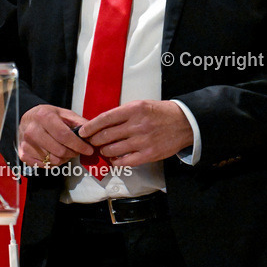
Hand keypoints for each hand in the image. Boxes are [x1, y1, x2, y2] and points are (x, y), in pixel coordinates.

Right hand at [18, 104, 93, 166]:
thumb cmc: (47, 116)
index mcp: (43, 117)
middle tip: (77, 150)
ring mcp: (26, 144)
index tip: (88, 149)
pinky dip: (53, 163)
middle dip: (73, 153)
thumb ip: (79, 122)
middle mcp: (32, 130)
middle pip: (59, 151)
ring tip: (65, 150)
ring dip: (64, 158)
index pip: (64, 136)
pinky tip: (54, 154)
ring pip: (53, 160)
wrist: (27, 120)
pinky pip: (45, 166)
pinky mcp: (23, 155)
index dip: (79, 145)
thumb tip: (92, 134)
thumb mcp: (63, 113)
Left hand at [79, 100, 193, 166]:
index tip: (83, 131)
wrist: (183, 122)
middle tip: (91, 142)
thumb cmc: (159, 113)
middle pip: (106, 135)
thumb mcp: (140, 105)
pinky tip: (114, 159)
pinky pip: (126, 161)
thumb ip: (122, 114)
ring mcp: (143, 141)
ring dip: (104, 151)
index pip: (105, 119)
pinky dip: (116, 161)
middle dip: (95, 140)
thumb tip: (102, 124)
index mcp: (133, 110)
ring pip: (113, 149)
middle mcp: (137, 125)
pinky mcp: (149, 154)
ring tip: (102, 149)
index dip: (91, 126)